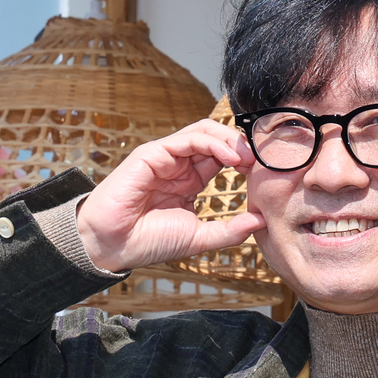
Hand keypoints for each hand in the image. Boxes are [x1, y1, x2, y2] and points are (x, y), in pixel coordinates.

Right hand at [78, 120, 267, 273]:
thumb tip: (261, 222)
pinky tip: (230, 158)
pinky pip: (188, 138)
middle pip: (216, 140)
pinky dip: (213, 142)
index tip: (266, 172)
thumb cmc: (148, 242)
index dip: (245, 160)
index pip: (222, 159)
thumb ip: (229, 231)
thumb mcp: (198, 239)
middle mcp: (179, 166)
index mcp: (189, 182)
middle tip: (263, 160)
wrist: (112, 245)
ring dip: (230, 140)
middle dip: (242, 145)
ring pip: (204, 132)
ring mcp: (166, 157)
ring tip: (248, 156)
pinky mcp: (152, 153)